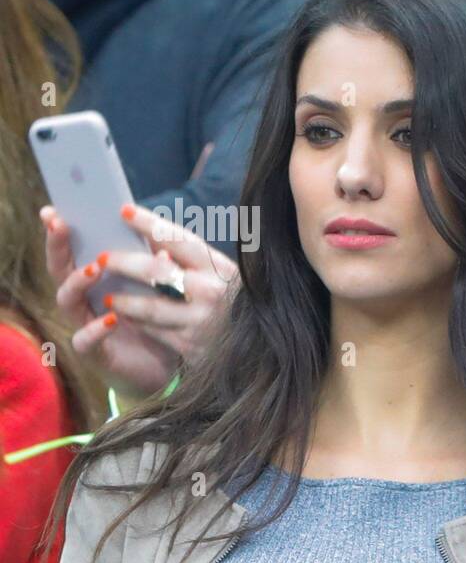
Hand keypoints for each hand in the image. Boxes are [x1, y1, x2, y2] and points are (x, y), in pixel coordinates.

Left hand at [42, 202, 238, 397]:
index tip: (123, 211)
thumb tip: (152, 237)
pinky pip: (155, 332)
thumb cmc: (238, 306)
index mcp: (221, 269)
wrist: (265, 351)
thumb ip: (192, 259)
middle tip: (102, 258)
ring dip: (124, 300)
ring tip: (107, 295)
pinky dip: (137, 322)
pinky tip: (124, 317)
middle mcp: (212, 293)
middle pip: (157, 272)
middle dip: (124, 262)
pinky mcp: (192, 348)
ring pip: (150, 307)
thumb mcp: (225, 277)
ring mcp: (202, 322)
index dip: (149, 224)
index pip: (179, 239)